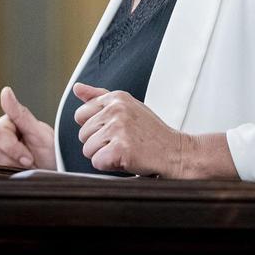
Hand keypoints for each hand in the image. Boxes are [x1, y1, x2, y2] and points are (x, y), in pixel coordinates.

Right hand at [0, 86, 55, 168]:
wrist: (54, 172)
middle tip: (30, 162)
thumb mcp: (40, 133)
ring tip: (24, 167)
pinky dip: (3, 174)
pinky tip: (15, 171)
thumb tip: (5, 91)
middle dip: (12, 159)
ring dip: (10, 167)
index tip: (29, 158)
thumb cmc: (50, 152)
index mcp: (8, 124)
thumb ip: (20, 114)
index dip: (12, 148)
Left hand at [73, 82, 237, 178]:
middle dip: (100, 143)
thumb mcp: (128, 107)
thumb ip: (99, 97)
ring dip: (105, 156)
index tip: (114, 131)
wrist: (177, 152)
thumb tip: (77, 88)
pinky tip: (127, 160)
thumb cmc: (152, 133)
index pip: (81, 115)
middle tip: (123, 142)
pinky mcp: (120, 149)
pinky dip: (110, 166)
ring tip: (126, 150)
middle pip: (83, 134)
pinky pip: (97, 162)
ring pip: (88, 150)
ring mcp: (119, 129)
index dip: (95, 128)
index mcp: (117, 98)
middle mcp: (117, 110)